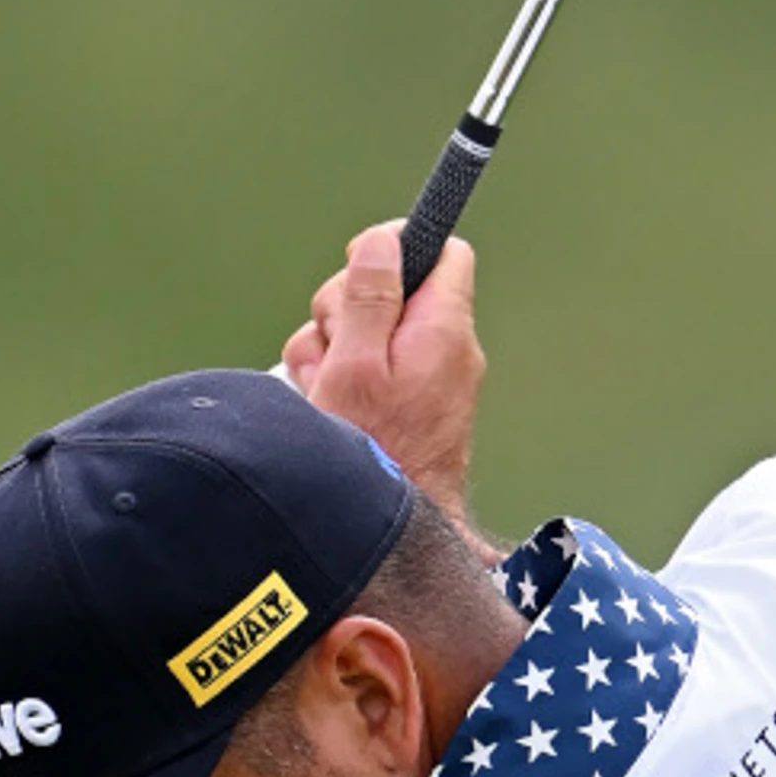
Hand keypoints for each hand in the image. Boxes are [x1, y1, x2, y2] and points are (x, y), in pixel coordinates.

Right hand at [284, 221, 482, 535]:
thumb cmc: (370, 454)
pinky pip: (366, 369)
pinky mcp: (408, 404)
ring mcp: (427, 379)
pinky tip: (330, 409)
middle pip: (390, 289)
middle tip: (335, 348)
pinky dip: (339, 381)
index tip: (361, 270)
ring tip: (330, 392)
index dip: (397, 249)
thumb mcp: (356, 363)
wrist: (386, 536)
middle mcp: (445, 351)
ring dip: (332, 351)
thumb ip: (371, 295)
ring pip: (365, 331)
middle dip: (346, 307)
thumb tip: (384, 240)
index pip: (443, 254)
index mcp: (443, 331)